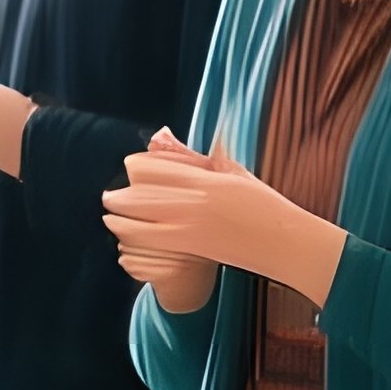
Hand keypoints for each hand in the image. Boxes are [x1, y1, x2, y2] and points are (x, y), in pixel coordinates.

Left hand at [103, 141, 347, 309]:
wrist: (281, 240)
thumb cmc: (261, 202)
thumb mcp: (232, 171)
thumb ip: (198, 159)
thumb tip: (165, 140)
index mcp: (205, 177)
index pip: (153, 169)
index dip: (135, 169)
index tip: (130, 170)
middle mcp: (194, 201)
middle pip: (138, 195)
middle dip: (119, 197)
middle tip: (109, 197)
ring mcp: (191, 227)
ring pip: (138, 222)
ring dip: (120, 219)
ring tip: (111, 217)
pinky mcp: (192, 249)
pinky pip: (150, 242)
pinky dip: (133, 238)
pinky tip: (127, 238)